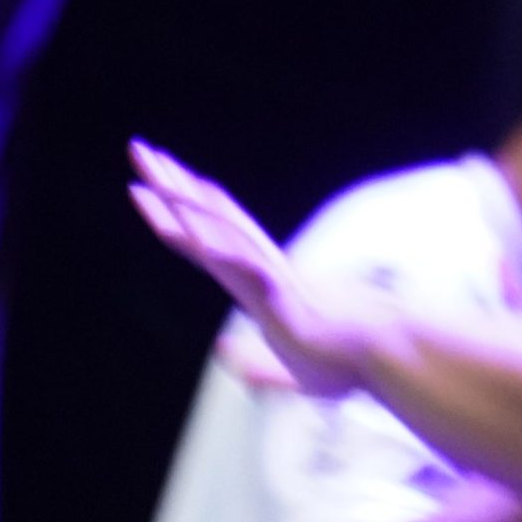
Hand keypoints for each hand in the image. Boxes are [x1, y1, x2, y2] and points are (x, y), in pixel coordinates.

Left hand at [129, 141, 382, 397]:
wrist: (384, 355)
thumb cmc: (344, 361)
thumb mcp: (292, 372)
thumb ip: (258, 367)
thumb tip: (224, 352)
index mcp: (258, 282)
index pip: (211, 235)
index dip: (182, 207)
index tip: (156, 181)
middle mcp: (258, 268)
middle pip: (205, 217)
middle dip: (169, 184)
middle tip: (136, 149)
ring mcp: (267, 275)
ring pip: (215, 230)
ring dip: (179, 204)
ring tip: (145, 179)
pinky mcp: (278, 291)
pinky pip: (238, 262)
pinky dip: (211, 242)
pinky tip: (184, 228)